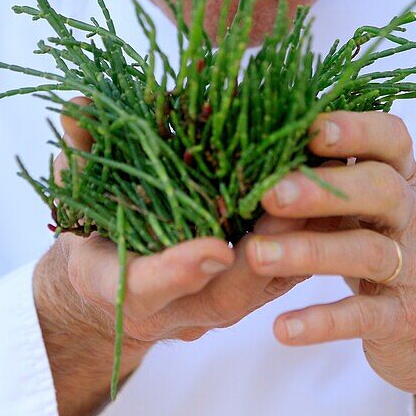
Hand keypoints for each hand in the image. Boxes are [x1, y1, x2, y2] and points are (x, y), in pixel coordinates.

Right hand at [44, 97, 310, 352]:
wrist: (119, 289)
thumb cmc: (96, 234)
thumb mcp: (75, 197)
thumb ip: (79, 157)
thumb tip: (78, 108)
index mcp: (125, 288)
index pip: (148, 287)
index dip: (177, 271)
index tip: (210, 250)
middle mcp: (179, 307)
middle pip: (228, 294)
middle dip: (264, 254)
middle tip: (293, 209)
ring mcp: (222, 302)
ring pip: (269, 283)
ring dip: (302, 241)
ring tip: (328, 190)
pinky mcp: (257, 288)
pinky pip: (292, 269)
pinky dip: (315, 234)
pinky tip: (339, 190)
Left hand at [248, 110, 415, 398]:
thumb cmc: (387, 250)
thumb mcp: (369, 209)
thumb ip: (330, 180)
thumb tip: (258, 147)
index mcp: (403, 180)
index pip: (393, 140)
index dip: (356, 129)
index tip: (309, 127)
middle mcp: (414, 218)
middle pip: (382, 189)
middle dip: (324, 189)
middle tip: (269, 194)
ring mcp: (415, 269)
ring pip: (367, 252)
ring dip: (309, 252)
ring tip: (255, 256)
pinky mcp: (406, 319)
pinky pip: (364, 317)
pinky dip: (322, 322)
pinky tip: (282, 328)